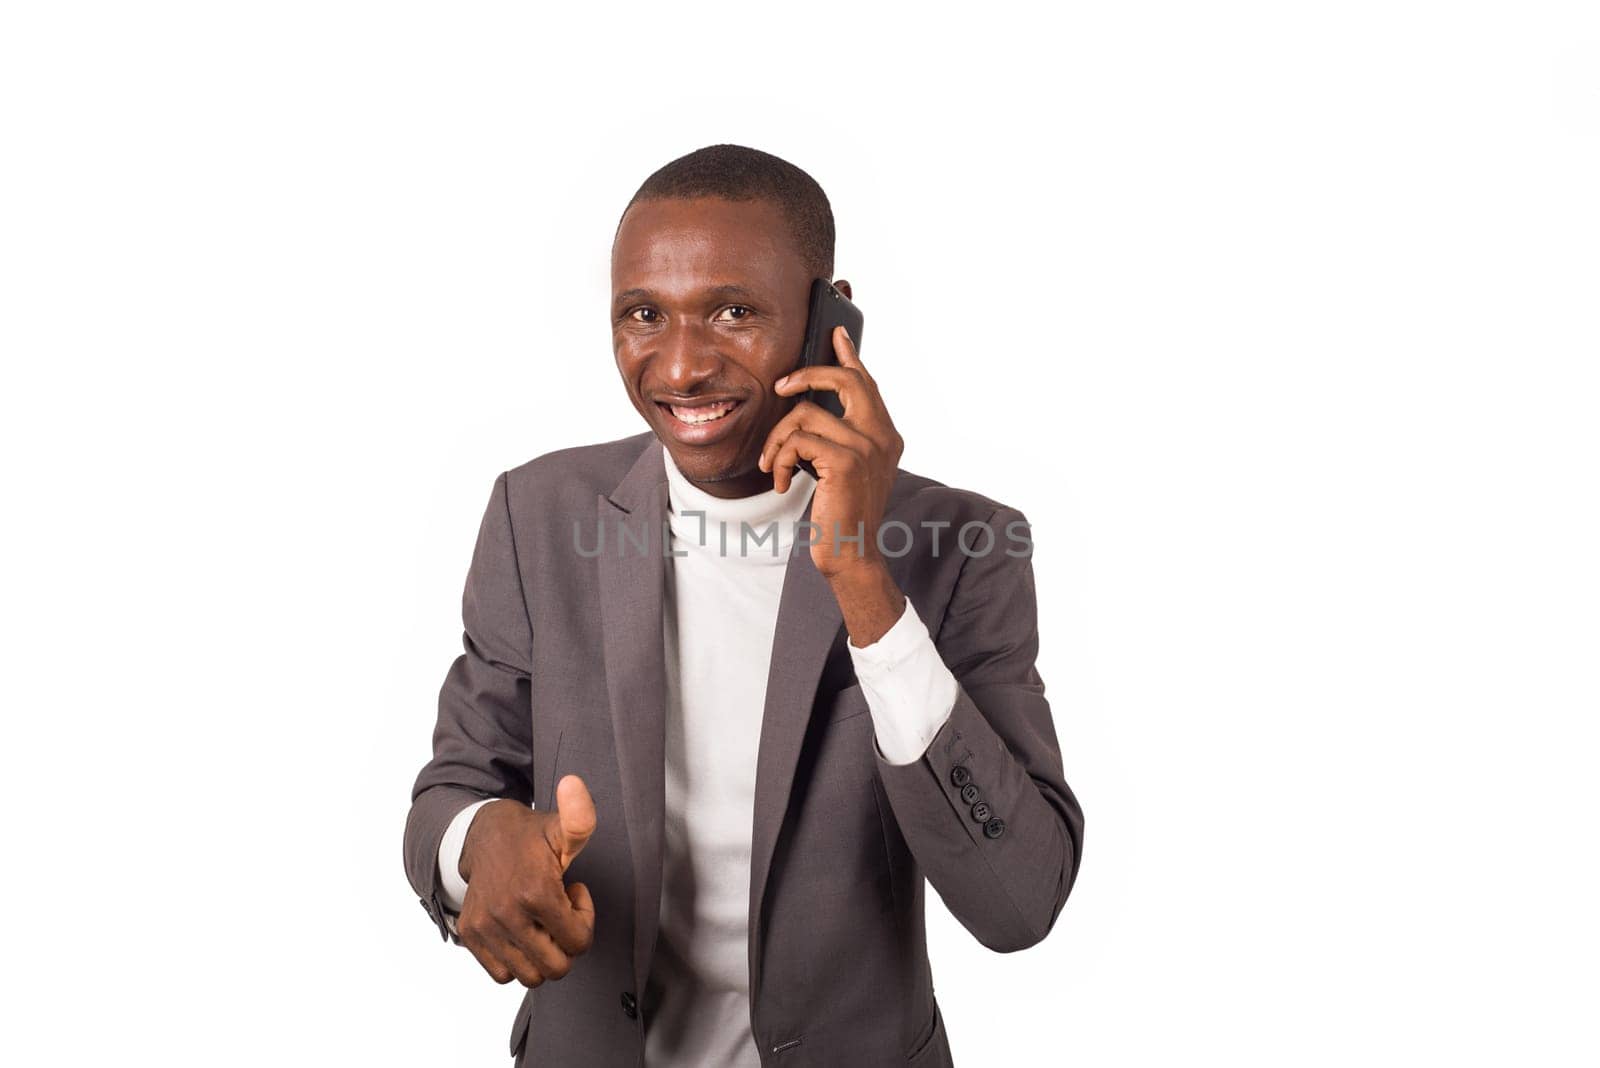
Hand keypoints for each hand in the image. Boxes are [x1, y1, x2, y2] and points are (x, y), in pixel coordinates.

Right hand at [455, 777, 596, 986]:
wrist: (483, 835)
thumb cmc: (530, 836)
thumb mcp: (561, 828)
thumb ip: (579, 816)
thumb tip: (574, 783)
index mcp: (535, 891)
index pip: (579, 943)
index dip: (584, 921)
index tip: (573, 895)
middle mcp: (507, 914)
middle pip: (556, 968)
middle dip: (565, 945)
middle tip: (559, 914)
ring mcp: (485, 927)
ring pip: (529, 976)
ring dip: (541, 955)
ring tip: (540, 922)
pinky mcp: (470, 935)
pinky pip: (501, 974)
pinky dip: (516, 961)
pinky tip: (522, 930)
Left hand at [758, 324, 904, 580]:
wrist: (851, 554)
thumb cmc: (842, 514)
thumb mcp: (844, 469)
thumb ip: (839, 437)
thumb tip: (809, 407)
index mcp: (886, 436)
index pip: (867, 384)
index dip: (849, 356)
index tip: (835, 334)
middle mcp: (883, 437)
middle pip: (845, 380)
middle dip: (806, 375)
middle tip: (780, 387)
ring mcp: (867, 447)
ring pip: (805, 414)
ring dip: (776, 440)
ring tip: (772, 465)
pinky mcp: (846, 461)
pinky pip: (797, 440)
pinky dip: (778, 459)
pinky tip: (779, 481)